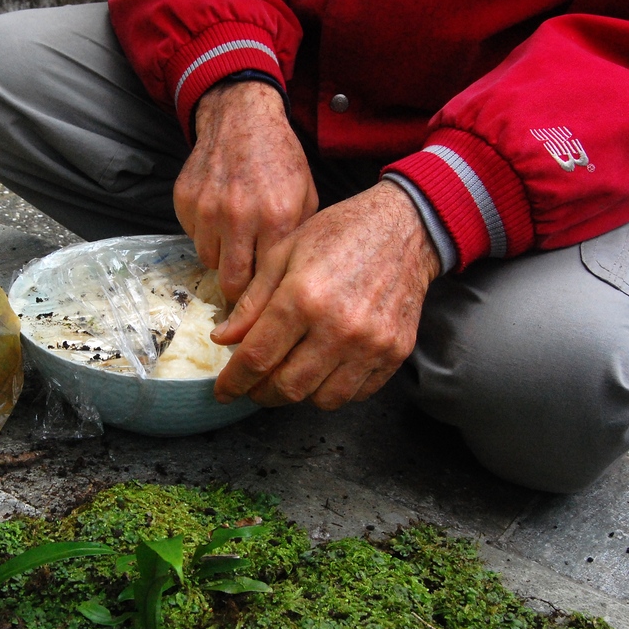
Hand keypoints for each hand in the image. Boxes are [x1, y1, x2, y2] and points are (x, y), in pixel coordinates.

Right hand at [174, 81, 317, 302]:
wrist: (242, 118)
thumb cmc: (280, 160)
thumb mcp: (306, 197)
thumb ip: (296, 241)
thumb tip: (284, 285)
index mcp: (276, 218)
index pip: (265, 281)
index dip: (262, 298)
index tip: (262, 306)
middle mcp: (238, 216)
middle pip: (230, 283)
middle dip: (237, 289)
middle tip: (244, 282)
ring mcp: (207, 208)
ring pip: (208, 260)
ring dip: (221, 256)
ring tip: (234, 237)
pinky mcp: (184, 201)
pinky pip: (192, 235)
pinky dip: (205, 233)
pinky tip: (218, 213)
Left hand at [211, 180, 440, 408]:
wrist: (405, 228)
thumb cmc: (339, 234)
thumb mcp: (283, 253)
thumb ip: (252, 301)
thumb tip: (223, 339)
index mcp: (303, 298)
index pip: (257, 358)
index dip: (233, 382)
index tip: (223, 391)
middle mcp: (338, 328)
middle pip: (288, 388)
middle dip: (262, 393)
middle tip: (253, 384)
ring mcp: (370, 345)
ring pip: (322, 400)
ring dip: (299, 394)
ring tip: (289, 373)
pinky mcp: (394, 353)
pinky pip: (356, 393)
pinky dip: (333, 389)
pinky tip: (323, 368)